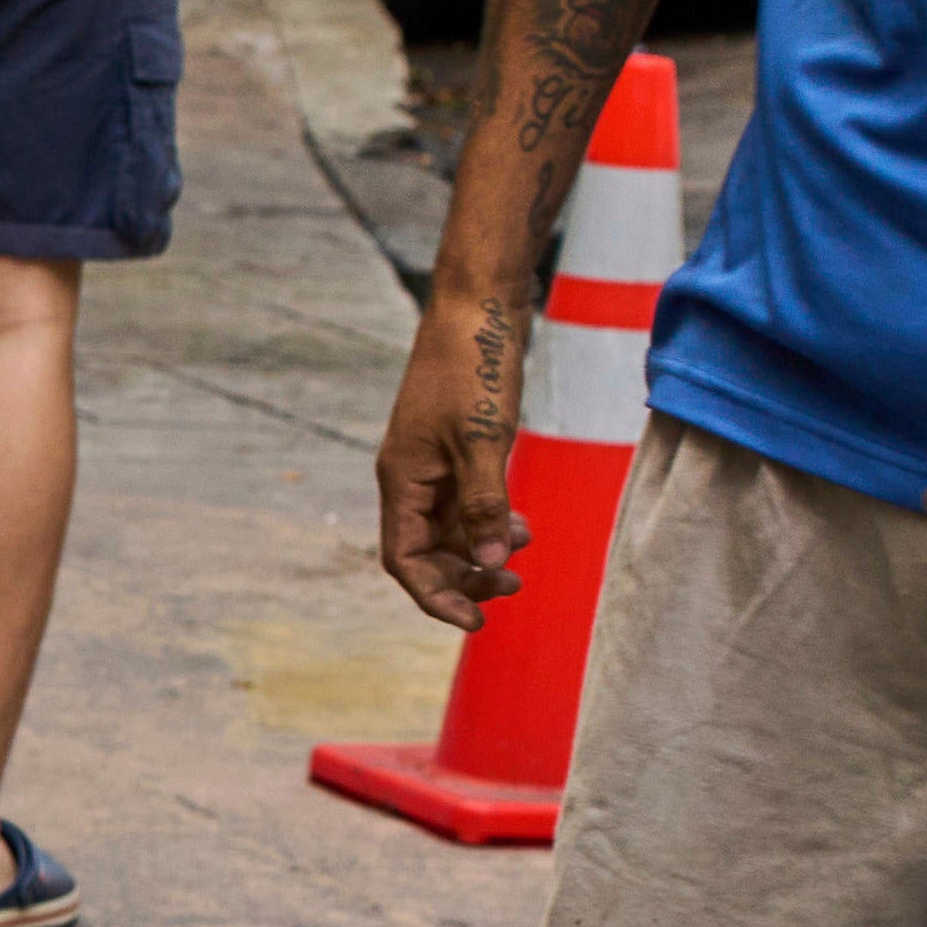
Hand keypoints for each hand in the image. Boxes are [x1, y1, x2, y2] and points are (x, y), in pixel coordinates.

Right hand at [375, 304, 530, 629]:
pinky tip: (519, 520)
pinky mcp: (454, 446)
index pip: (404, 560)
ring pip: (448, 527)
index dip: (436, 596)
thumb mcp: (484, 441)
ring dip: (481, 547)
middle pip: (425, 551)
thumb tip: (487, 562)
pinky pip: (464, 500)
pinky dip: (489, 518)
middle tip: (514, 586)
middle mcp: (409, 476)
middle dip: (464, 576)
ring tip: (524, 547)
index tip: (476, 622)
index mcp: (402, 479)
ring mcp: (431, 461)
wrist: (477, 305)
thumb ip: (485, 505)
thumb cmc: (474, 367)